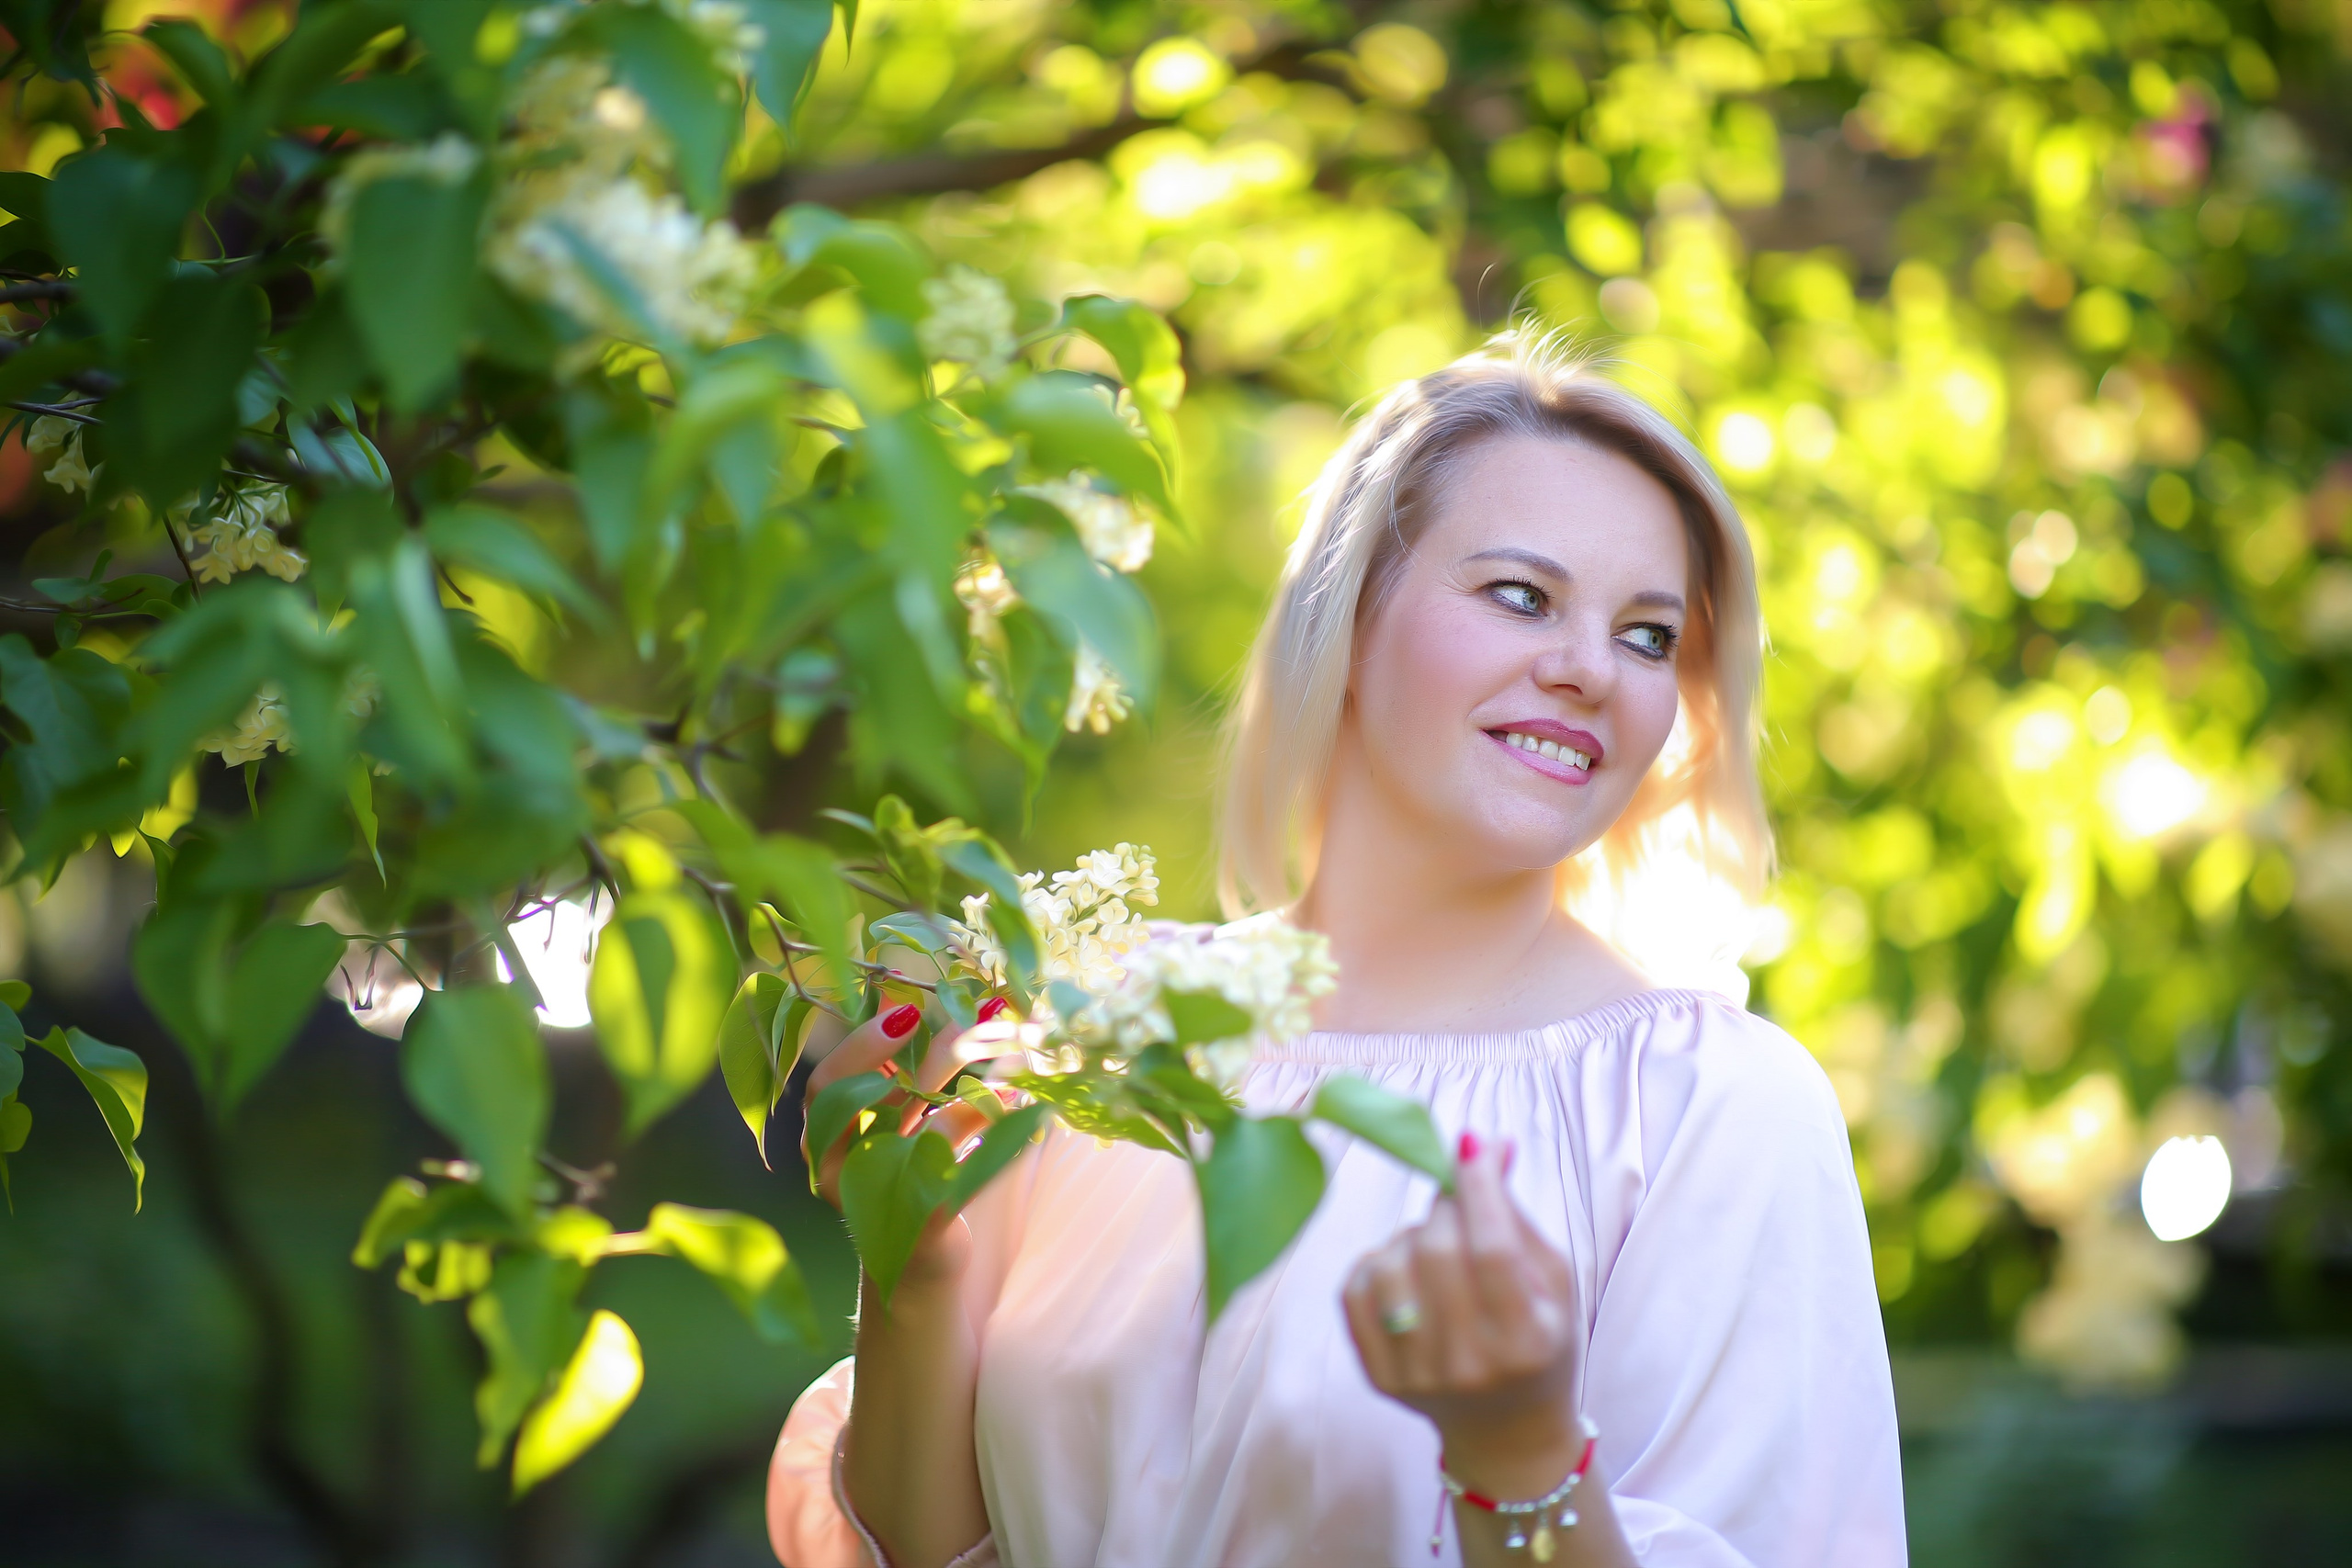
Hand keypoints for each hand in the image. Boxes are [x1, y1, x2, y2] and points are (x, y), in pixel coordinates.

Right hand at [801, 998, 1004, 1291]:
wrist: (921, 1272)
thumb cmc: (912, 1183)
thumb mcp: (909, 1124)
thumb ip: (916, 1073)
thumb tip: (954, 1004)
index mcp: (828, 1140)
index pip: (827, 1085)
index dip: (862, 1044)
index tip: (907, 1008)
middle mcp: (838, 1171)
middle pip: (871, 1099)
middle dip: (929, 1053)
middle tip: (976, 1017)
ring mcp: (875, 1200)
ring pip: (922, 1132)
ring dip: (972, 1089)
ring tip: (1015, 1060)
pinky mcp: (920, 1224)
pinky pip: (963, 1168)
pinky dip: (996, 1131)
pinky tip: (1021, 1104)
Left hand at [1342, 1134, 1586, 1498]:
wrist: (1507, 1430)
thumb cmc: (1538, 1339)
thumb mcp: (1550, 1280)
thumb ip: (1514, 1212)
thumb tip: (1486, 1143)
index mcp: (1526, 1340)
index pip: (1492, 1248)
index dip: (1478, 1187)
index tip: (1470, 1146)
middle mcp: (1470, 1364)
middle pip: (1436, 1250)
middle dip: (1445, 1210)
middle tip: (1457, 1210)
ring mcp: (1418, 1374)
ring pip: (1389, 1264)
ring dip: (1410, 1239)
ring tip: (1435, 1254)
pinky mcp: (1378, 1376)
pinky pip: (1354, 1289)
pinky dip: (1377, 1265)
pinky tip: (1406, 1276)